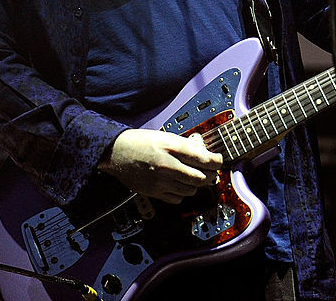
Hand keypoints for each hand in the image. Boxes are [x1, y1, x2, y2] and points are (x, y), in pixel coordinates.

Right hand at [99, 128, 222, 202]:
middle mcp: (167, 165)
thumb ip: (185, 145)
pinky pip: (177, 199)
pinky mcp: (154, 192)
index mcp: (171, 147)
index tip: (219, 161)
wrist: (116, 152)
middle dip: (210, 176)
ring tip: (195, 177)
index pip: (203, 159)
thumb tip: (203, 154)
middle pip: (200, 178)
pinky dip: (183, 194)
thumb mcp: (165, 136)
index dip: (216, 161)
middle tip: (212, 172)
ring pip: (190, 190)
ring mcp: (160, 181)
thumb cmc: (140, 142)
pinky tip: (180, 185)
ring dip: (196, 185)